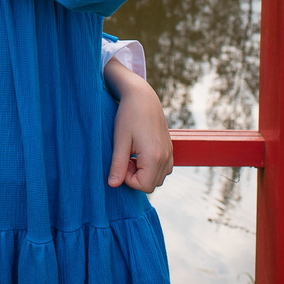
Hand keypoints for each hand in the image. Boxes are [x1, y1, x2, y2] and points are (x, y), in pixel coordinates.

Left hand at [105, 59, 172, 191]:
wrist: (142, 97)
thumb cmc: (128, 116)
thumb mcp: (120, 141)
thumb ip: (118, 165)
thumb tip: (113, 185)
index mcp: (154, 156)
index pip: (144, 186)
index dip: (129, 179)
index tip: (121, 162)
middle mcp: (166, 157)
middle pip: (152, 184)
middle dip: (136, 177)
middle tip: (125, 158)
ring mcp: (170, 152)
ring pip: (159, 177)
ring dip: (144, 172)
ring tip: (132, 154)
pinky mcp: (169, 148)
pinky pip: (163, 168)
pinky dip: (151, 166)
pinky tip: (140, 152)